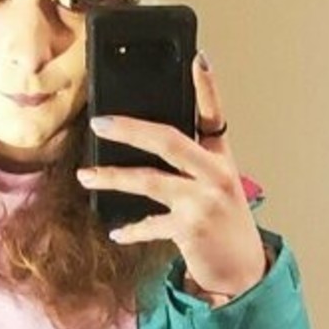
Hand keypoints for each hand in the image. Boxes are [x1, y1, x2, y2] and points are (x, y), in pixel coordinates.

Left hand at [77, 52, 267, 303]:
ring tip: (86, 176)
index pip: (215, 115)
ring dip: (112, 178)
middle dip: (130, 128)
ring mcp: (203, 201)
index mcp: (221, 160)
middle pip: (168, 140)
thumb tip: (144, 144)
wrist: (242, 271)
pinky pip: (150, 224)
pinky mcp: (190, 229)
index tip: (198, 58)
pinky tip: (116, 231)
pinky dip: (131, 229)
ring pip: (149, 180)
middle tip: (99, 123)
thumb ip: (190, 165)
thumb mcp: (215, 188)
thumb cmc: (223, 225)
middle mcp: (216, 175)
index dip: (208, 86)